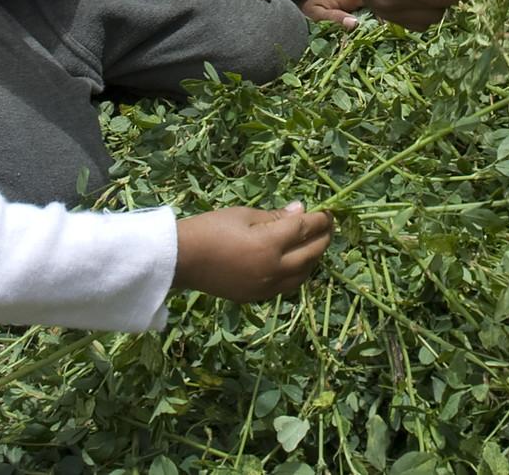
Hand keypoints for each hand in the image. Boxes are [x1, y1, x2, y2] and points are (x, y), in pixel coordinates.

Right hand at [173, 203, 332, 302]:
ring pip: (303, 275)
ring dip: (313, 258)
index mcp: (270, 244)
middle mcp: (273, 269)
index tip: (328, 211)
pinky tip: (296, 263)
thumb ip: (275, 216)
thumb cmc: (210, 228)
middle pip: (311, 253)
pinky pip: (287, 286)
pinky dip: (298, 274)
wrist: (180, 259)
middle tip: (328, 226)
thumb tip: (301, 211)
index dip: (320, 219)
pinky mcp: (256, 297)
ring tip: (315, 244)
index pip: (306, 229)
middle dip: (323, 238)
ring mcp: (266, 286)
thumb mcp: (243, 215)